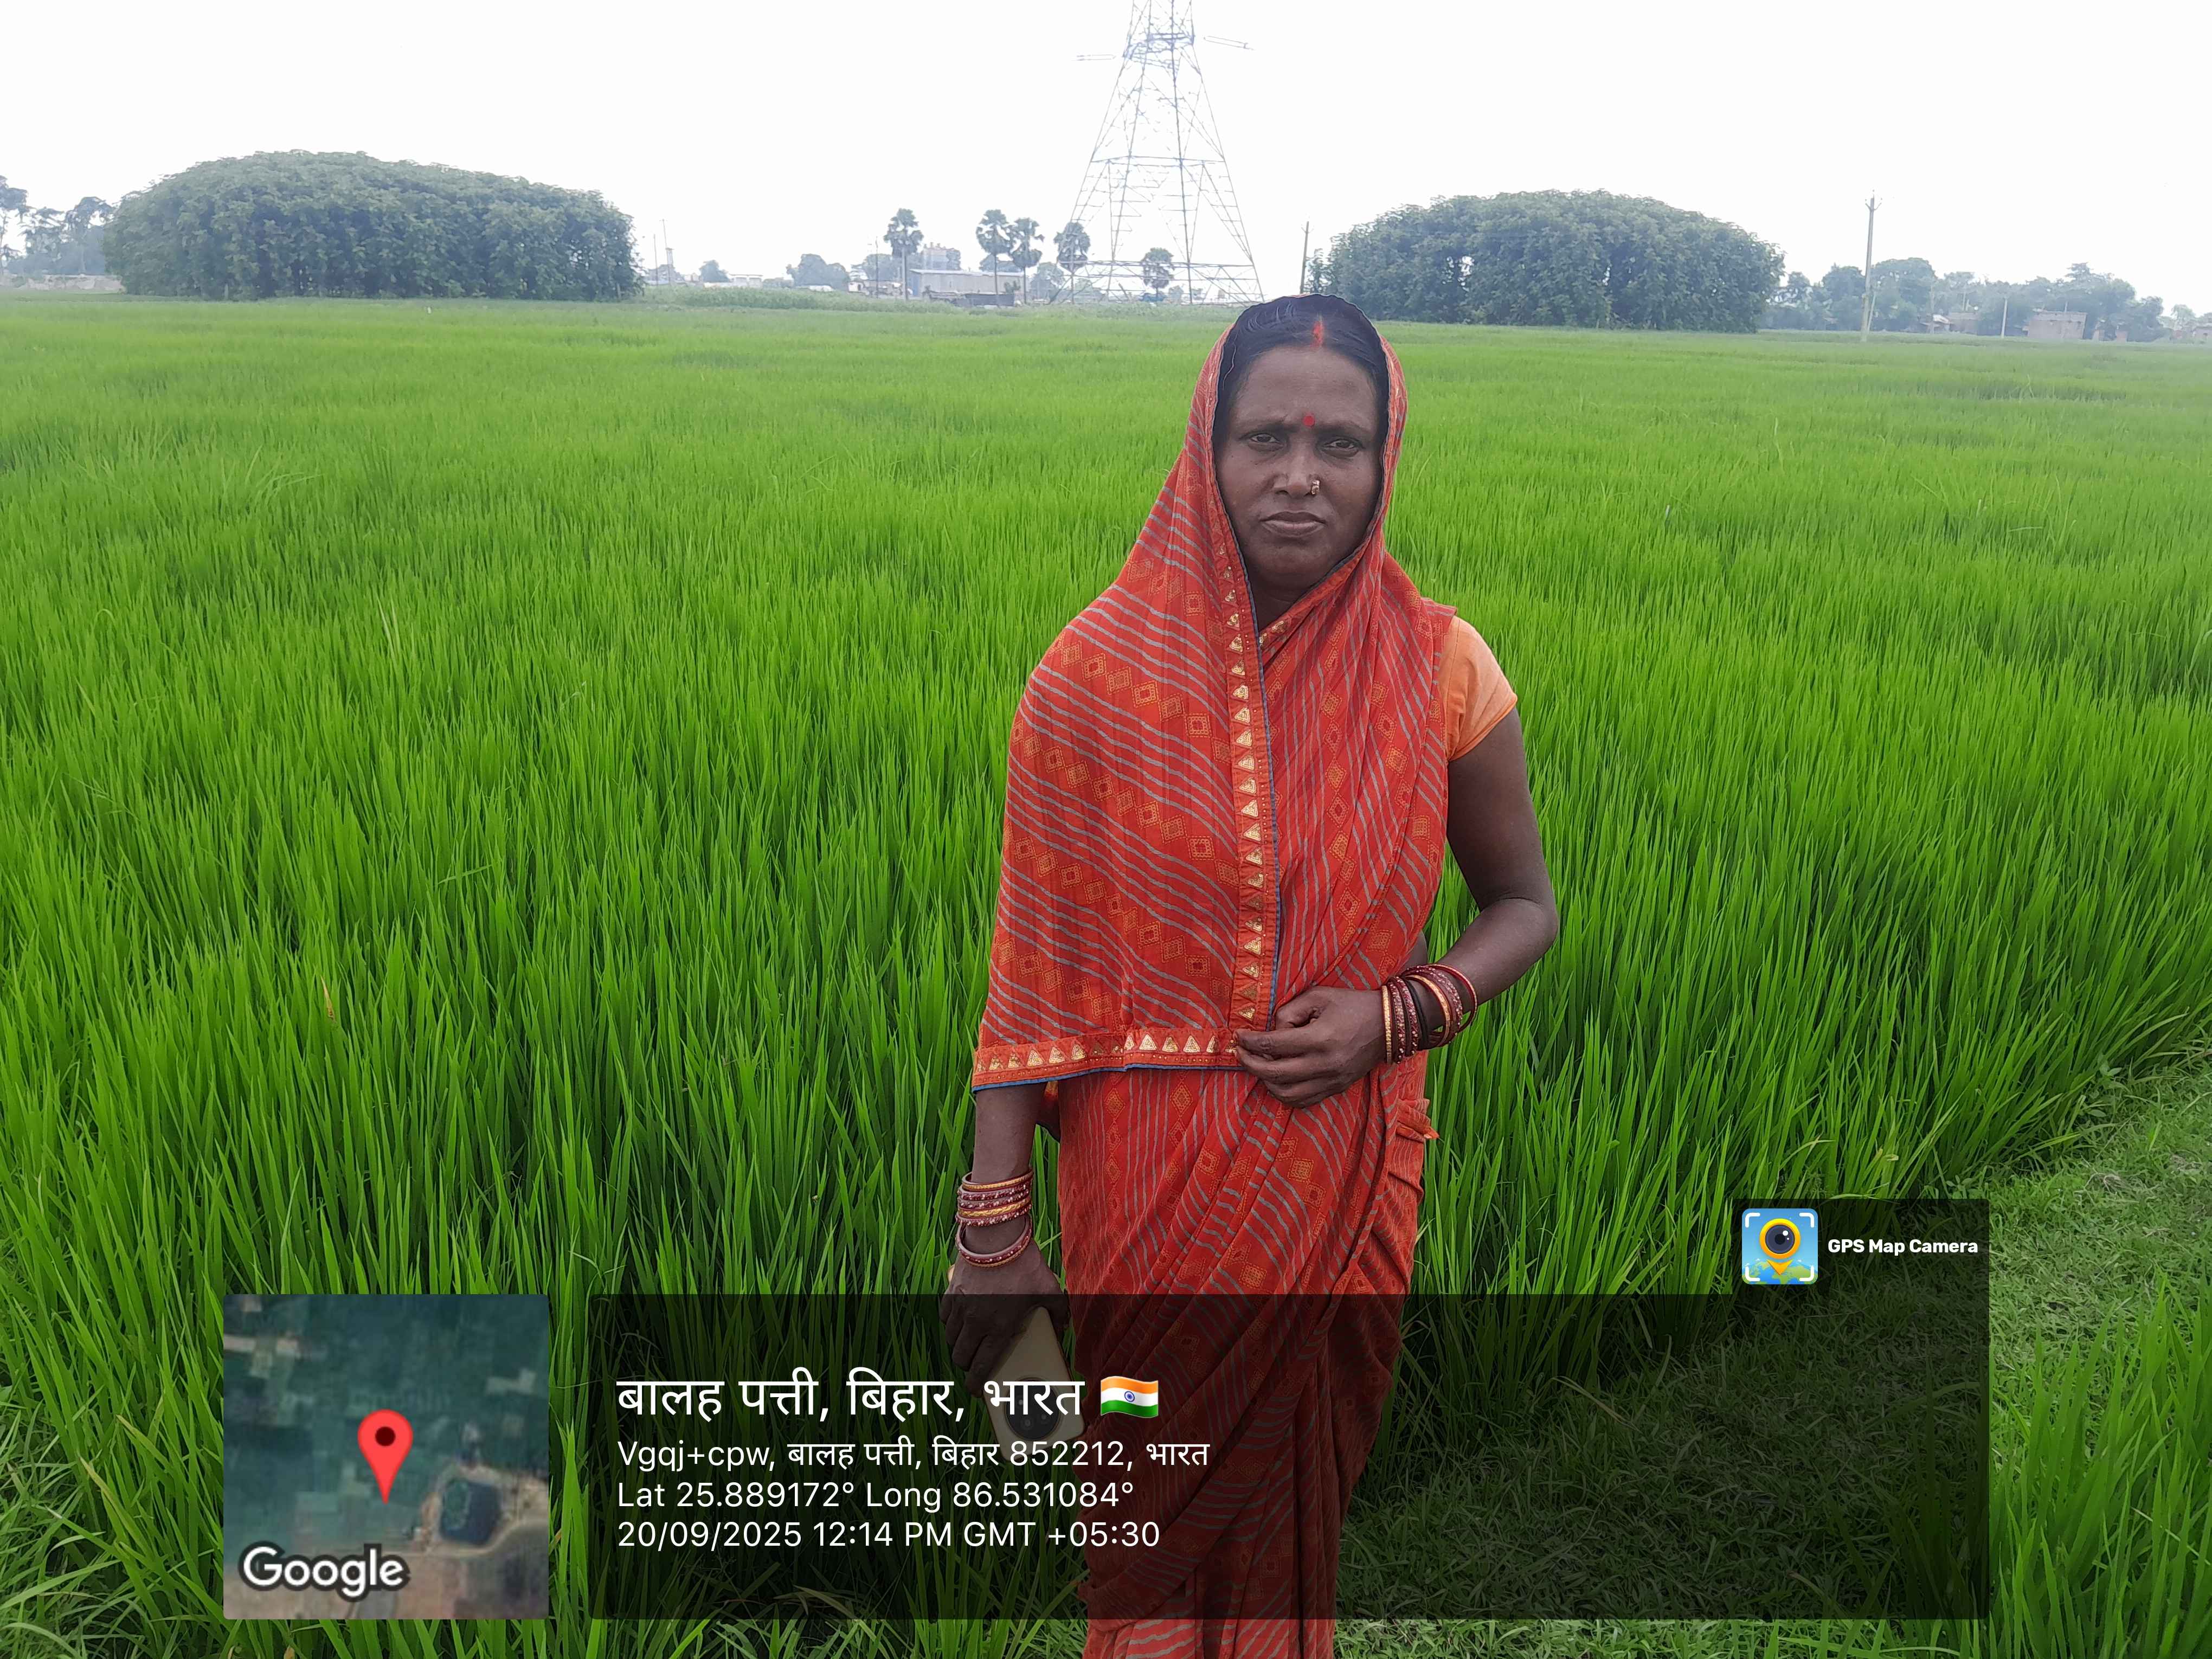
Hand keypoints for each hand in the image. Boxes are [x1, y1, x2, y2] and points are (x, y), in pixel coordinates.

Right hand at [939, 1224, 1068, 1397]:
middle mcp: (976, 1322)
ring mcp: (961, 1307)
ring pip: (951, 1338)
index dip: (976, 1385)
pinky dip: (950, 1322)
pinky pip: (944, 1316)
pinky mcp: (951, 1291)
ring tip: (970, 1341)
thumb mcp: (1051, 1290)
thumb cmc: (1026, 1265)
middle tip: (976, 1362)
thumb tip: (1062, 1327)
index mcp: (1000, 1328)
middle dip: (968, 1365)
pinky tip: (961, 1318)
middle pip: (961, 1357)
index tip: (976, 1391)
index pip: (982, 1367)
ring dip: (959, 1344)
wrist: (999, 1236)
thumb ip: (1059, 1313)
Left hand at [1233, 985, 1386, 1106]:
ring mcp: (1332, 1081)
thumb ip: (1288, 1012)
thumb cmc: (1352, 1004)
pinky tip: (1279, 1078)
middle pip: (1273, 1074)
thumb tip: (1270, 1031)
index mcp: (1319, 1039)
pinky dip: (1286, 1093)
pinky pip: (1303, 1101)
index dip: (1249, 1041)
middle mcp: (1324, 1064)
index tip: (1238, 1036)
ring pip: (1286, 1094)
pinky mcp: (1337, 1088)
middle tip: (1240, 1053)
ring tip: (1260, 1065)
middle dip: (1249, 1063)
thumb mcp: (1318, 996)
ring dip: (1266, 1082)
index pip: (1272, 1045)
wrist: (1389, 1025)